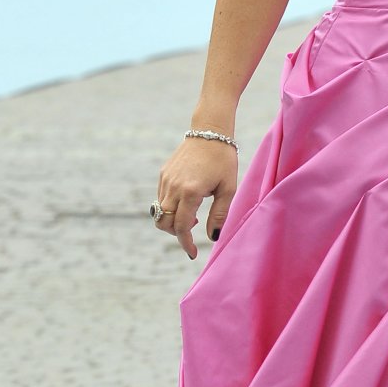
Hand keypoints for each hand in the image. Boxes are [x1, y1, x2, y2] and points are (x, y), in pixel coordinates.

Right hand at [153, 138, 237, 259]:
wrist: (210, 132)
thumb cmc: (223, 161)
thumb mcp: (228, 189)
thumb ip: (220, 214)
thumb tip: (213, 237)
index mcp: (191, 192)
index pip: (181, 227)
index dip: (186, 243)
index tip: (193, 254)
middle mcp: (174, 187)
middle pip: (164, 222)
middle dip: (176, 233)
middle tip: (193, 231)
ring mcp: (166, 180)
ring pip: (159, 211)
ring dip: (172, 220)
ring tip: (193, 215)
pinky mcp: (164, 174)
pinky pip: (161, 198)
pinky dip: (170, 207)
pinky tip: (187, 202)